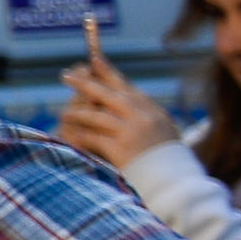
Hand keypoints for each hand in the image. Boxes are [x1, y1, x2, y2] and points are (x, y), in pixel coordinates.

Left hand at [57, 57, 182, 166]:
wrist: (175, 180)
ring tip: (65, 113)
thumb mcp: (162, 127)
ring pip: (95, 115)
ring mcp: (130, 131)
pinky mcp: (120, 148)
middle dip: (83, 83)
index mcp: (150, 108)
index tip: (92, 59)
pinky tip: (70, 135)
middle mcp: (141, 115)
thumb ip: (142, 112)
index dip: (106, 70)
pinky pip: (92, 137)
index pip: (124, 84)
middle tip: (65, 76)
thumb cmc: (167, 156)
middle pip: (106, 93)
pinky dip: (79, 136)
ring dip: (77, 114)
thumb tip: (118, 96)